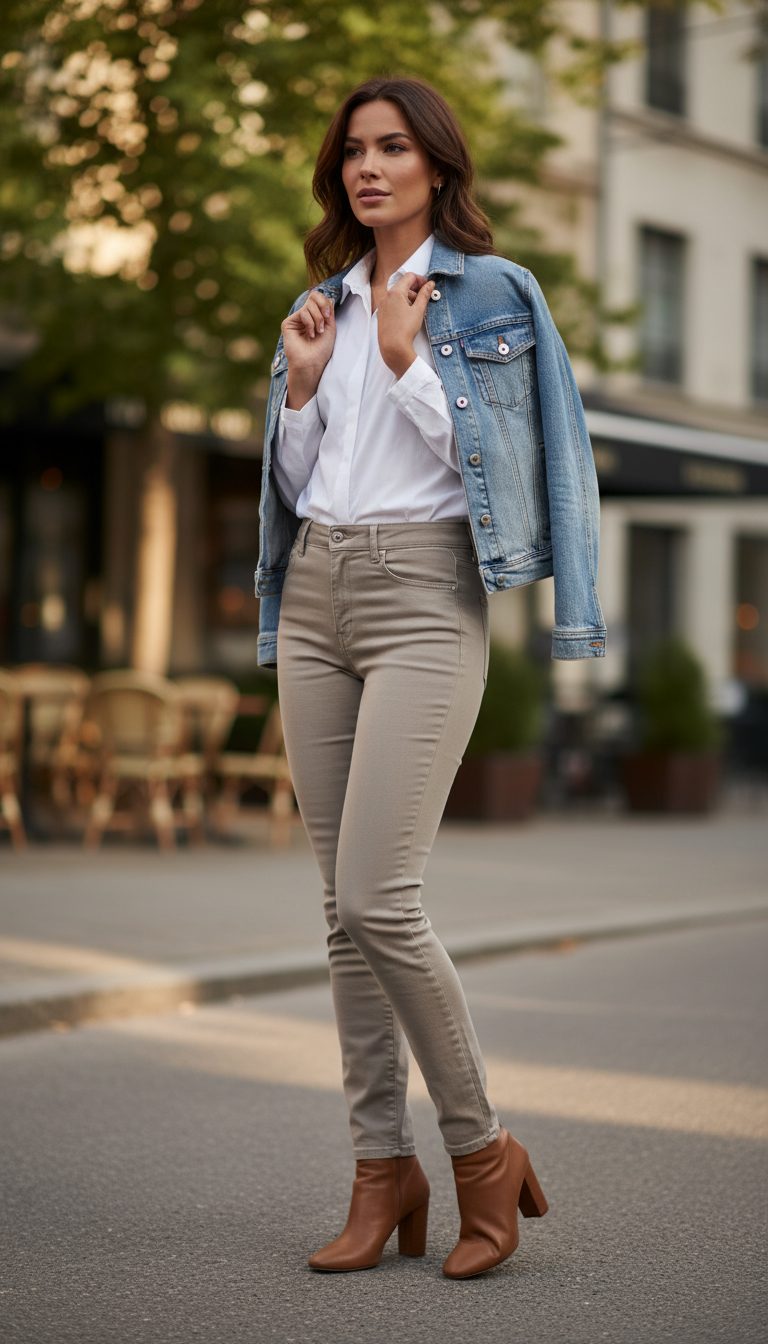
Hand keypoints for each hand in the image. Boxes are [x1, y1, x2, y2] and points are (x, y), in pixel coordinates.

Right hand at [281, 290, 335, 408]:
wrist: (312, 363)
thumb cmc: (322, 349)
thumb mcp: (330, 328)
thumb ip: (329, 312)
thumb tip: (330, 297)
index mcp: (315, 317)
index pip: (319, 298)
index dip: (325, 302)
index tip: (329, 316)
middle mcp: (305, 316)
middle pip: (314, 297)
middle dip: (322, 307)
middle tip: (326, 318)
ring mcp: (296, 319)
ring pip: (309, 305)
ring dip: (317, 318)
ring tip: (317, 332)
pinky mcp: (288, 323)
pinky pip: (302, 312)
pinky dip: (310, 323)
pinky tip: (310, 334)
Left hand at [376, 272, 434, 380]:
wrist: (393, 347)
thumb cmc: (406, 329)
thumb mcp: (419, 310)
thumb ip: (424, 295)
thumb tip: (430, 284)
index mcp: (395, 292)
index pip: (409, 277)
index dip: (420, 279)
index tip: (427, 286)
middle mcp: (386, 296)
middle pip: (403, 285)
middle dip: (415, 290)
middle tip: (424, 299)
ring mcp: (382, 305)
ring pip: (397, 295)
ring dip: (408, 298)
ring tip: (416, 310)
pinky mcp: (381, 313)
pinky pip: (392, 303)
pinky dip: (401, 305)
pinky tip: (407, 315)